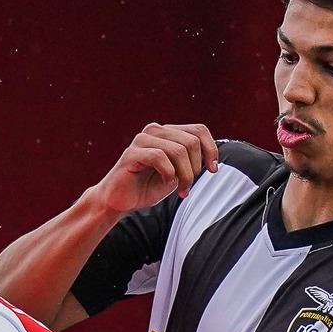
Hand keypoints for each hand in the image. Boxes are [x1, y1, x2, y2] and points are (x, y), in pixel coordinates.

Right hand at [92, 123, 218, 215]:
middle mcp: (155, 130)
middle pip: (191, 141)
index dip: (211, 149)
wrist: (120, 201)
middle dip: (195, 168)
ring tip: (181, 190)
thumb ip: (192, 161)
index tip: (213, 170)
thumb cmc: (147, 187)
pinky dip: (168, 173)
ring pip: (178, 150)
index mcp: (167, 132)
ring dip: (184, 175)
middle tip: (188, 186)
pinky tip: (166, 182)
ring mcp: (142, 139)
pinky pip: (159, 157)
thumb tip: (212, 156)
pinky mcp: (131, 153)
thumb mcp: (178, 173)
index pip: (199, 130)